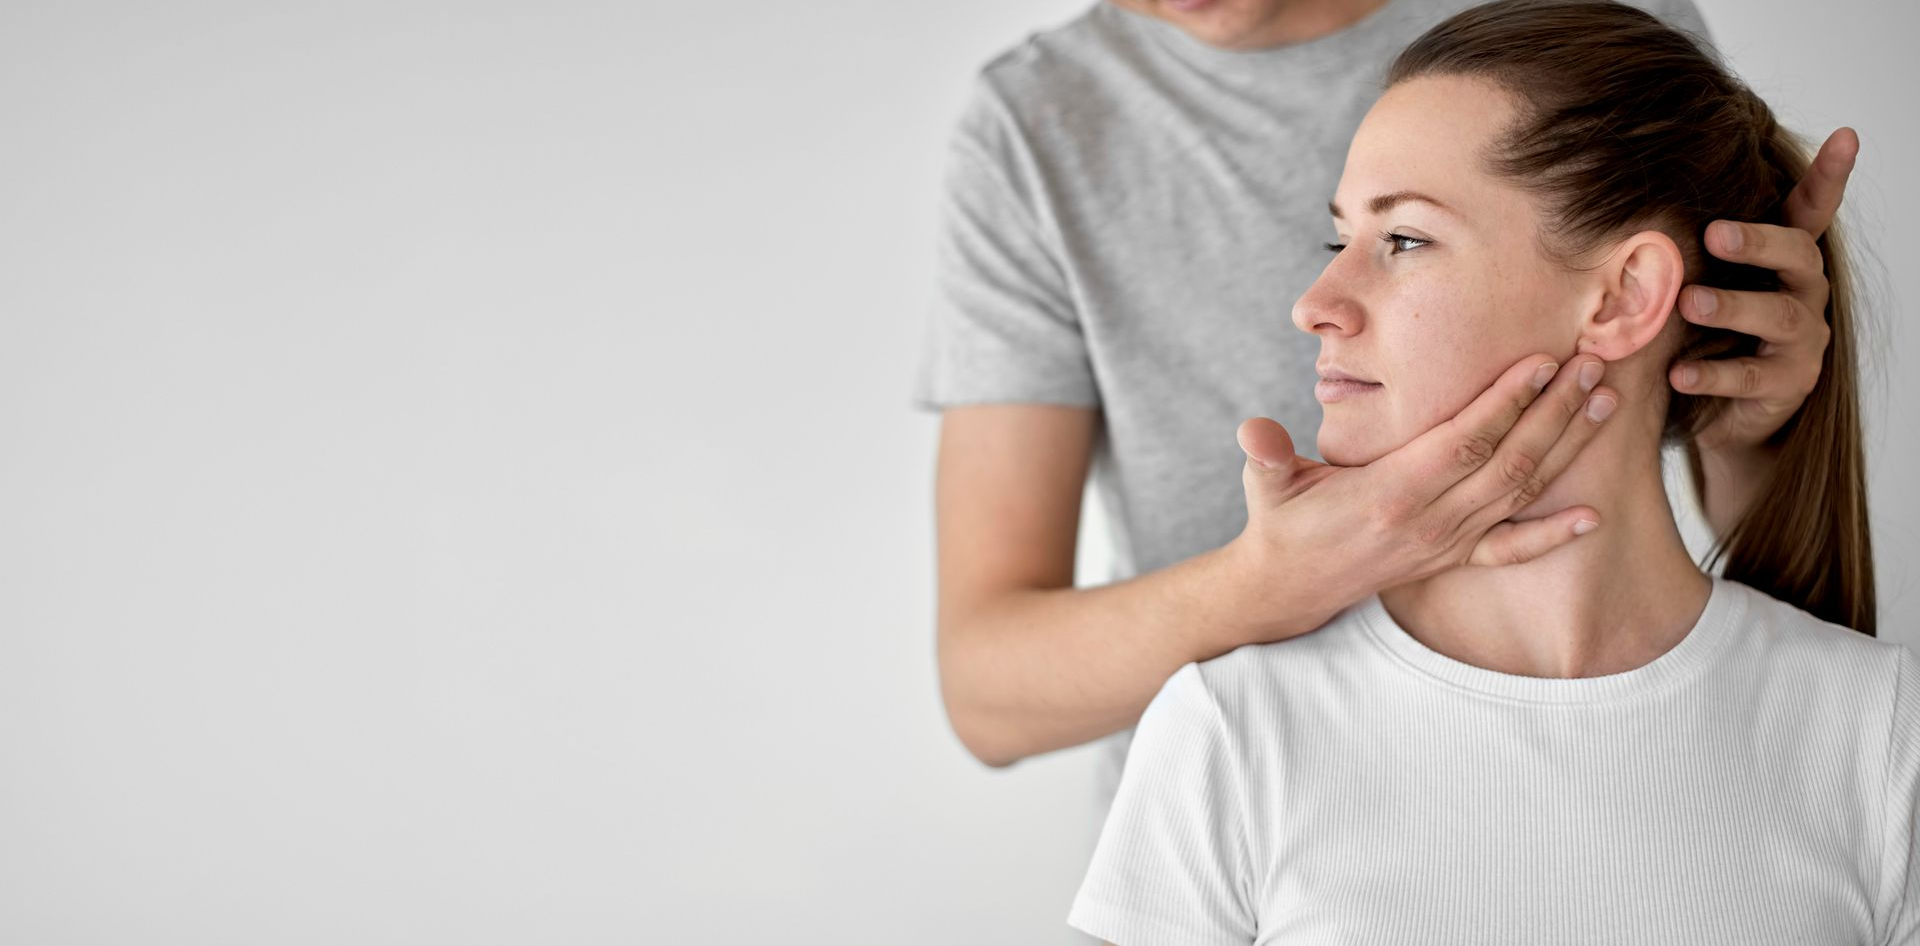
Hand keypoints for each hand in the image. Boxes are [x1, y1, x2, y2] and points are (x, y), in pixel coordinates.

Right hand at [1226, 353, 1617, 643]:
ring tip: (1603, 403)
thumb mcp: (1267, 485)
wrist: (1289, 585)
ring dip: (1566, 448)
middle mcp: (1429, 520)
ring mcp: (1445, 542)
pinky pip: (1510, 549)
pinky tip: (1592, 515)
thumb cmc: (1281, 521)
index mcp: (1391, 493)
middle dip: (1555, 412)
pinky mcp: (1451, 558)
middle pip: (1506, 461)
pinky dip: (1552, 534)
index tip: (1542, 362)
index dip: (1506, 403)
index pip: (1463, 441)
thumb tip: (1253, 431)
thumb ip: (1267, 457)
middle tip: (1592, 366)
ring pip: (1519, 491)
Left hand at [1669, 127, 1858, 452]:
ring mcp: (1802, 340)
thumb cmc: (1707, 333)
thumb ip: (1684, 253)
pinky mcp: (1789, 384)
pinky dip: (1712, 373)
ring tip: (1690, 302)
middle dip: (1759, 242)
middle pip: (1798, 255)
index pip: (1811, 212)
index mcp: (1784, 262)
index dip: (1830, 177)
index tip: (1846, 135)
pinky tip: (1678, 372)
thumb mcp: (1700, 285)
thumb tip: (1627, 205)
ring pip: (1779, 315)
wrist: (1722, 414)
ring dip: (1732, 306)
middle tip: (1716, 233)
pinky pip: (1751, 376)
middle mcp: (1803, 293)